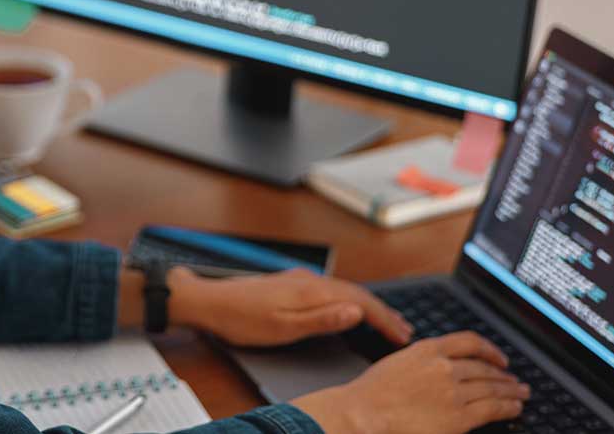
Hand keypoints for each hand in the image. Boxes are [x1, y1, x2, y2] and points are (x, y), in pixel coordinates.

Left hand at [171, 267, 413, 347]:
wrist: (209, 301)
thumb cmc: (242, 319)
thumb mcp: (283, 328)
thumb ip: (321, 319)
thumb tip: (356, 312)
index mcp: (311, 290)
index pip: (360, 302)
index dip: (384, 319)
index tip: (402, 334)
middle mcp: (308, 280)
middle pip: (356, 293)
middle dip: (382, 311)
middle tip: (404, 330)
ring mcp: (299, 280)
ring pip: (344, 290)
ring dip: (367, 305)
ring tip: (385, 320)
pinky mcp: (290, 283)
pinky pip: (330, 289)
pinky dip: (348, 300)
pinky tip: (349, 307)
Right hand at [291, 332, 528, 433]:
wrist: (365, 414)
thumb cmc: (373, 392)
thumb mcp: (399, 362)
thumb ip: (424, 360)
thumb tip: (446, 366)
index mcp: (429, 349)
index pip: (471, 342)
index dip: (491, 350)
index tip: (499, 359)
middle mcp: (445, 367)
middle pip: (485, 368)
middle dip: (504, 375)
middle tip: (515, 380)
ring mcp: (454, 392)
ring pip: (493, 388)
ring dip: (511, 391)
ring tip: (521, 394)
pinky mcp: (459, 417)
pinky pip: (492, 409)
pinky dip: (508, 408)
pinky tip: (514, 408)